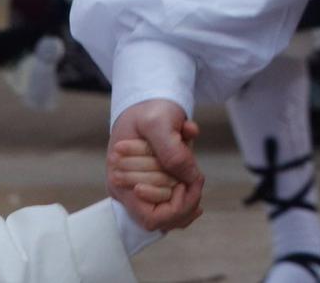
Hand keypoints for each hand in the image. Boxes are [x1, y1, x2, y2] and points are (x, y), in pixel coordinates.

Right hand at [108, 100, 203, 230]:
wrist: (147, 101)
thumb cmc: (149, 109)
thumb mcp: (158, 122)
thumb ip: (171, 150)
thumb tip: (189, 177)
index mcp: (122, 181)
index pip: (151, 218)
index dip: (175, 208)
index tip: (190, 182)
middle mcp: (129, 191)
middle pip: (164, 218)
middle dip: (185, 198)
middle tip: (197, 176)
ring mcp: (140, 189)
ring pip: (169, 214)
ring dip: (187, 197)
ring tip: (196, 179)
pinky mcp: (153, 183)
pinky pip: (171, 203)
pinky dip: (187, 196)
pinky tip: (195, 185)